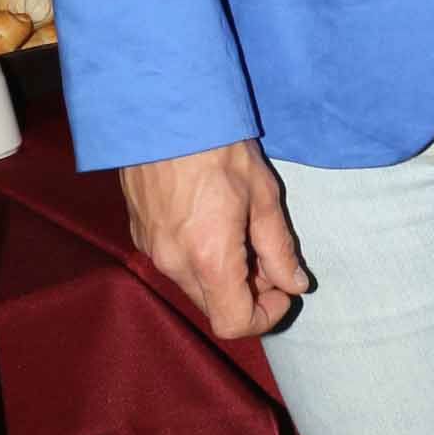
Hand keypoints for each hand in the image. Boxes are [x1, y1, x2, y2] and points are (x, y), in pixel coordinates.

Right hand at [120, 139, 310, 339]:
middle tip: (266, 256)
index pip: (233, 323)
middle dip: (246, 293)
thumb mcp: (263, 197)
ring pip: (194, 285)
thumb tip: (294, 284)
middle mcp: (173, 263)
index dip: (264, 316)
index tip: (281, 290)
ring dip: (223, 275)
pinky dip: (199, 258)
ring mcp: (151, 250)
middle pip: (214, 307)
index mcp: (208, 259)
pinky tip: (212, 221)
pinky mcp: (139, 234)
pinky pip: (175, 263)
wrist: (164, 111)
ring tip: (242, 231)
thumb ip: (279, 248)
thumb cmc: (218, 147)